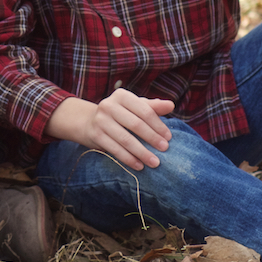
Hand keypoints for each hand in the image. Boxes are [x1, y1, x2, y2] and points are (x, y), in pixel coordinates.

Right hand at [47, 89, 177, 170]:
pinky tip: (139, 165)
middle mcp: (109, 105)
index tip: (169, 137)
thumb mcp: (135, 107)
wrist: (90, 122)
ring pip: (125, 139)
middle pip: (135, 124)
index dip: (158, 124)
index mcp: (122, 95)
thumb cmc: (120, 114)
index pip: (144, 110)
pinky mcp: (95, 135)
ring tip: (155, 162)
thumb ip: (153, 107)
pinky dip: (128, 159)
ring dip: (142, 152)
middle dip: (152, 138)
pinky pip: (115, 149)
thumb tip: (171, 105)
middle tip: (165, 149)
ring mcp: (100, 120)